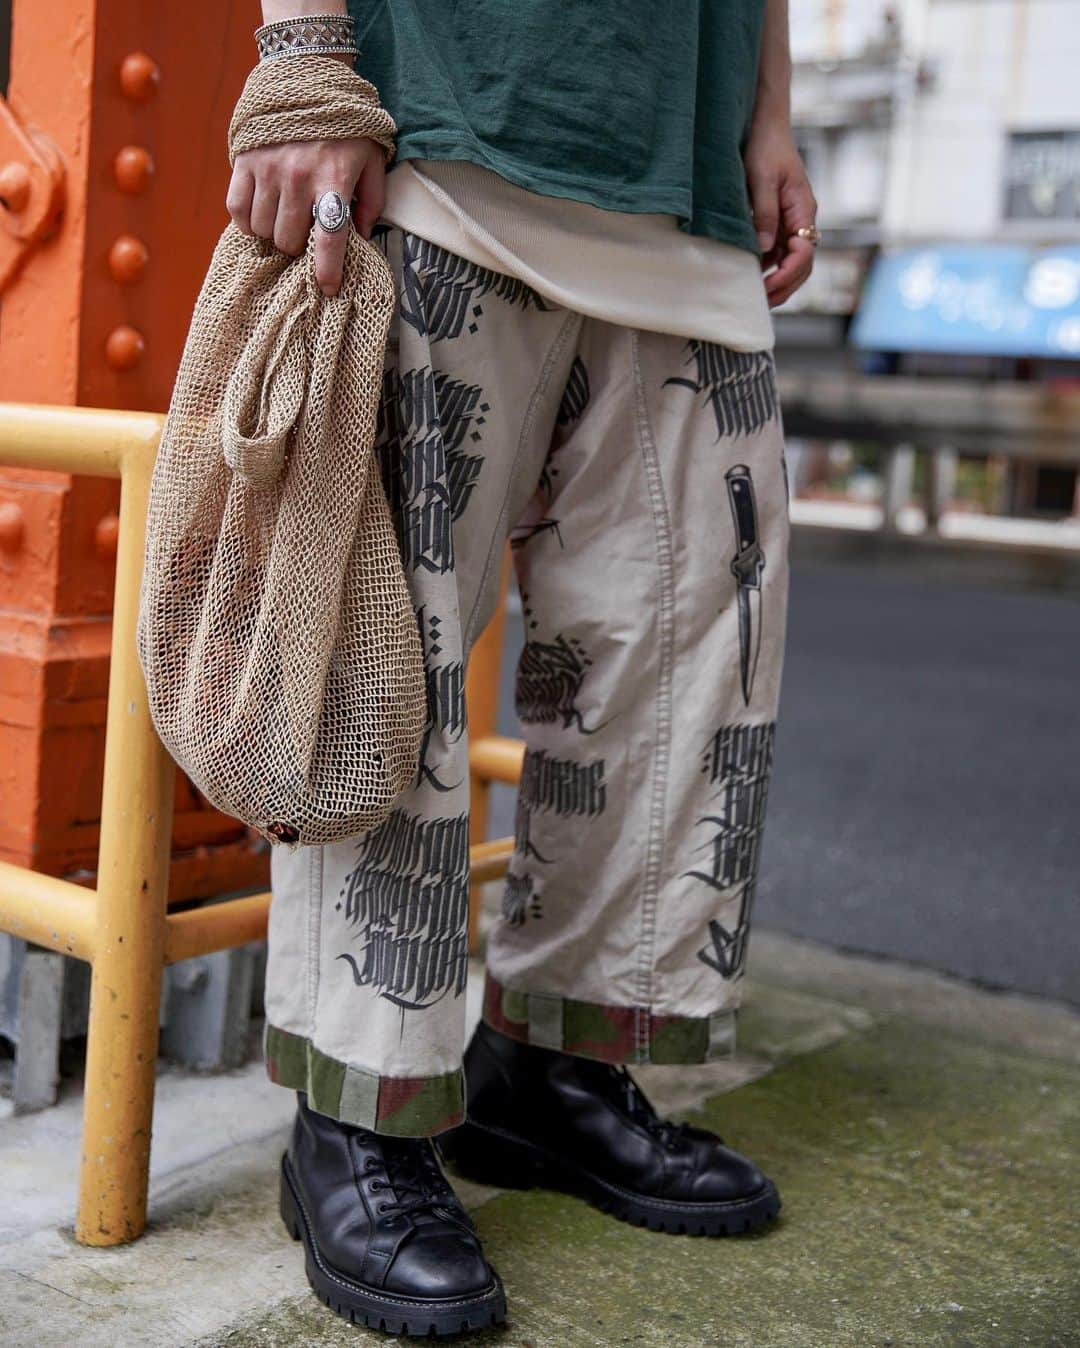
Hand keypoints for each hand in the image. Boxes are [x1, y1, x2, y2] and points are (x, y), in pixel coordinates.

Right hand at [226, 136, 385, 295]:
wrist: (307, 77)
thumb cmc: (346, 126)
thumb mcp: (372, 160)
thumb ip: (371, 202)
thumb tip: (360, 238)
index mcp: (333, 181)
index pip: (329, 240)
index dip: (327, 271)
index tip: (327, 289)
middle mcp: (298, 178)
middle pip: (289, 241)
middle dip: (297, 247)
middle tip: (304, 236)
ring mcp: (268, 170)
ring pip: (262, 230)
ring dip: (273, 234)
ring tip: (284, 222)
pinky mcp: (244, 161)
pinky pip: (236, 209)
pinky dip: (246, 221)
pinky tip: (259, 216)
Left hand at [743, 118, 817, 308]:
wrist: (765, 126)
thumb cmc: (765, 147)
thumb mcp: (762, 179)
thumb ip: (764, 214)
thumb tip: (765, 248)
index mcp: (803, 210)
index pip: (804, 253)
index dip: (787, 274)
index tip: (767, 286)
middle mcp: (801, 220)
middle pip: (801, 266)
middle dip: (784, 287)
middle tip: (760, 304)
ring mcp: (791, 223)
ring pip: (790, 263)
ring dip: (776, 282)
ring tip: (754, 298)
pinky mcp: (778, 222)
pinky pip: (777, 253)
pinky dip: (767, 269)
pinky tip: (749, 278)